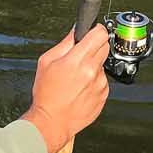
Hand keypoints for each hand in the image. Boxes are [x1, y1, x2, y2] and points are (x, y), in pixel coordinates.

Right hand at [24, 25, 110, 152]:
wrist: (52, 121)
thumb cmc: (47, 95)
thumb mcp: (47, 62)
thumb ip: (64, 44)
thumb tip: (75, 31)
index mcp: (78, 60)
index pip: (100, 34)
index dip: (96, 30)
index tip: (93, 31)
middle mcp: (92, 71)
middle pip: (105, 46)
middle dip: (95, 46)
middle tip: (81, 55)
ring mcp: (100, 84)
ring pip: (103, 65)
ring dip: (93, 66)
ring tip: (77, 78)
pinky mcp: (104, 95)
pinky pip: (103, 81)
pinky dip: (94, 81)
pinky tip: (81, 88)